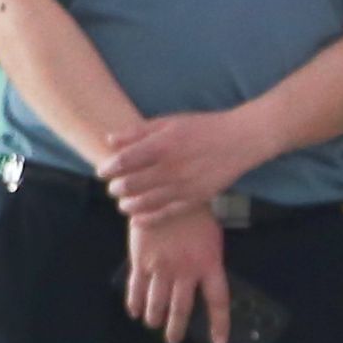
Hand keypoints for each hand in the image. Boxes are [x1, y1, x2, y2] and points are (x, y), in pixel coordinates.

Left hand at [95, 105, 254, 228]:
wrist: (240, 140)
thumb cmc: (202, 127)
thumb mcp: (169, 122)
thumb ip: (137, 132)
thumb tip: (109, 140)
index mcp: (162, 145)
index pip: (125, 161)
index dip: (109, 168)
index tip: (102, 172)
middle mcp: (171, 167)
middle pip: (131, 185)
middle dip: (116, 188)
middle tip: (112, 188)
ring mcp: (184, 185)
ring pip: (145, 202)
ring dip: (128, 205)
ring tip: (123, 203)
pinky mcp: (196, 199)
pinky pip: (166, 214)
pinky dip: (148, 219)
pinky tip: (137, 220)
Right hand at [123, 208, 231, 342]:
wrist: (164, 191)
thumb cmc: (193, 213)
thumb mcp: (210, 238)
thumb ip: (206, 263)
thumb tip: (203, 285)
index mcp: (210, 264)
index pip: (218, 302)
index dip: (219, 324)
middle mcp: (186, 270)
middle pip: (182, 309)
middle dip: (177, 328)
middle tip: (173, 341)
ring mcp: (162, 267)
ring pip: (158, 303)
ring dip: (155, 317)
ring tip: (154, 324)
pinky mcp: (141, 260)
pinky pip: (137, 288)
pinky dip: (135, 303)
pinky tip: (135, 312)